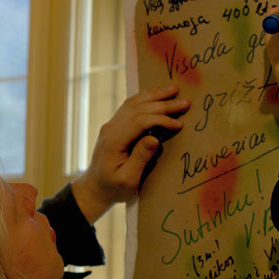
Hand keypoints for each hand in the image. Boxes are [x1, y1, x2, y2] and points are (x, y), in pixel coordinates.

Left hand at [71, 85, 189, 223]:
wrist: (94, 187)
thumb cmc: (113, 188)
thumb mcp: (128, 180)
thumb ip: (140, 159)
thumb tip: (154, 138)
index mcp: (113, 141)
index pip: (139, 121)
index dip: (160, 119)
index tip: (179, 124)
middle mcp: (110, 128)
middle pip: (137, 108)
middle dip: (162, 104)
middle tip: (185, 102)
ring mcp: (111, 125)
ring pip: (133, 103)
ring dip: (154, 95)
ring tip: (173, 90)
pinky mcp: (114, 126)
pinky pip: (130, 106)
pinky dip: (145, 99)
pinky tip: (157, 95)